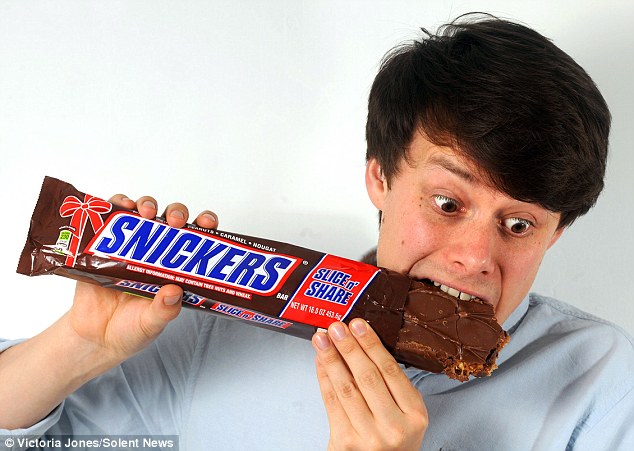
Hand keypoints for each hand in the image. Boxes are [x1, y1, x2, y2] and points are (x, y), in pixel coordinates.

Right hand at [69, 194, 218, 361]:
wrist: (93, 338)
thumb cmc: (131, 329)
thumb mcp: (151, 324)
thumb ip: (164, 310)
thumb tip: (174, 291)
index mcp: (176, 268)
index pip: (197, 239)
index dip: (206, 226)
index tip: (208, 223)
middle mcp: (156, 252)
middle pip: (172, 220)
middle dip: (177, 213)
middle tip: (175, 222)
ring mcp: (130, 246)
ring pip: (143, 212)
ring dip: (148, 205)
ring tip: (146, 213)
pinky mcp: (103, 245)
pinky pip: (110, 217)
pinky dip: (116, 205)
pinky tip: (121, 207)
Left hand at [312, 319, 427, 450]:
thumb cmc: (395, 439)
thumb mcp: (407, 413)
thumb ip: (391, 385)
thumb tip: (361, 344)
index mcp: (414, 415)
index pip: (390, 370)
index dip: (371, 344)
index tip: (358, 325)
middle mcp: (394, 426)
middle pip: (367, 377)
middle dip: (349, 347)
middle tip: (336, 326)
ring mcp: (368, 437)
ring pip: (346, 388)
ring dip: (331, 359)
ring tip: (321, 339)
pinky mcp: (344, 443)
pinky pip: (331, 403)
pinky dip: (324, 378)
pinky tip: (320, 362)